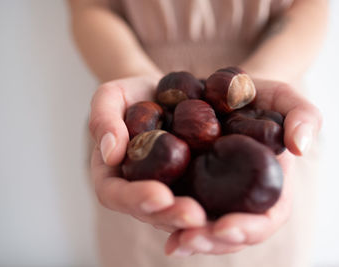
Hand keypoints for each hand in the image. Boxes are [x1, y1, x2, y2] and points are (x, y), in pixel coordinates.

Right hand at [89, 76, 206, 231]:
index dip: (136, 199)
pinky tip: (236, 210)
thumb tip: (110, 153)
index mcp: (113, 175)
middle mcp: (141, 190)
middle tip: (194, 215)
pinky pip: (204, 202)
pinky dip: (217, 209)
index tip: (160, 195)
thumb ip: (103, 119)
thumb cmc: (133, 95)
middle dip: (172, 216)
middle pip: (151, 213)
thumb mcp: (111, 96)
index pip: (117, 195)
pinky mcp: (194, 186)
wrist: (165, 93)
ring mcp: (169, 191)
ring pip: (178, 216)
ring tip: (214, 217)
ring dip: (195, 220)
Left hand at [164, 79, 321, 255]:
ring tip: (173, 240)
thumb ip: (304, 116)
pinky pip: (172, 206)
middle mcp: (237, 199)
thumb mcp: (283, 97)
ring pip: (199, 228)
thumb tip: (300, 147)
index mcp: (267, 187)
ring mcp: (209, 195)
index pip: (265, 220)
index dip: (249, 229)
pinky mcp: (183, 185)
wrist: (218, 88)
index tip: (226, 227)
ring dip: (186, 237)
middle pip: (228, 234)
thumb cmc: (255, 96)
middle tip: (190, 238)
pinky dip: (162, 213)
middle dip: (210, 241)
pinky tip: (152, 213)